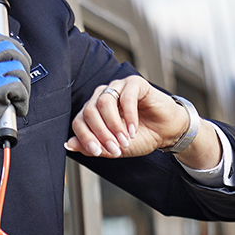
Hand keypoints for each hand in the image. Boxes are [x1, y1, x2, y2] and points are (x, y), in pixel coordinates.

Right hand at [0, 33, 30, 167]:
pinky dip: (24, 100)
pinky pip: (20, 87)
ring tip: (17, 97)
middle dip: (24, 62)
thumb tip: (13, 52)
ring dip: (25, 85)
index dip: (12, 45)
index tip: (18, 57)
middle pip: (10, 48)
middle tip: (22, 79)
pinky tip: (16, 108)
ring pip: (18, 68)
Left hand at [65, 76, 221, 169]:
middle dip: (101, 133)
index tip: (98, 152)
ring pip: (104, 102)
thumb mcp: (115, 148)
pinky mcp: (135, 83)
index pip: (79, 121)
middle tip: (115, 149)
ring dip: (113, 125)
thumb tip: (68, 145)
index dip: (85, 137)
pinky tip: (134, 130)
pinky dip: (129, 116)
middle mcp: (102, 96)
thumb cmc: (141, 137)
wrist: (167, 132)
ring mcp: (118, 87)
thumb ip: (94, 146)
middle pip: (89, 111)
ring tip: (125, 140)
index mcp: (94, 110)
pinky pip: (126, 97)